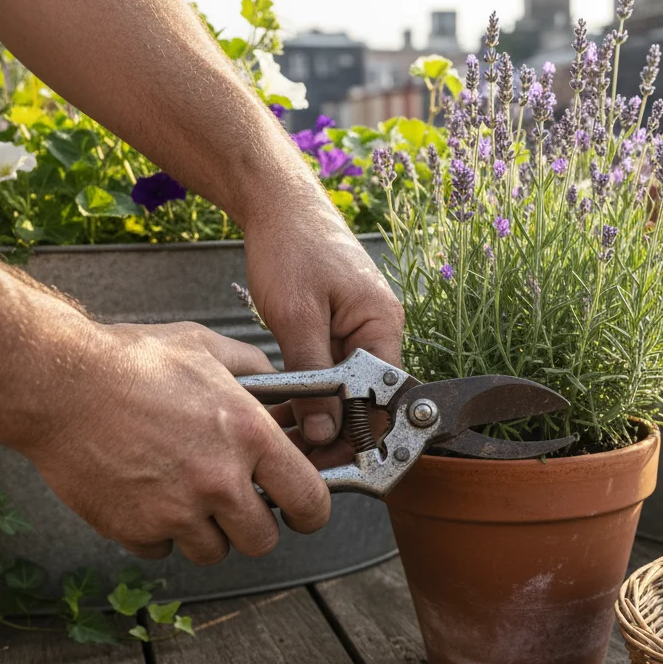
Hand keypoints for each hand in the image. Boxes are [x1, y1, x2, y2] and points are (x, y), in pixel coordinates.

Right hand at [21, 322, 330, 563]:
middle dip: (254, 524)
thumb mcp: (208, 348)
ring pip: (213, 551)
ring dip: (205, 530)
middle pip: (263, 540)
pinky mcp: (134, 530)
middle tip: (235, 502)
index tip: (302, 509)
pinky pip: (162, 551)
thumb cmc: (130, 361)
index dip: (311, 510)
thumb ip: (255, 371)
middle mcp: (219, 481)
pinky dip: (157, 533)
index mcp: (249, 437)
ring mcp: (175, 511)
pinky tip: (146, 496)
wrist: (57, 384)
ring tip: (184, 492)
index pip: (310, 501)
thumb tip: (281, 389)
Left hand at [242, 204, 403, 447]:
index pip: (386, 394)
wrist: (276, 202)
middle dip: (341, 428)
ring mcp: (359, 326)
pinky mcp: (338, 325)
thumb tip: (326, 434)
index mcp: (383, 324)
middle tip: (306, 458)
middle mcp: (380, 328)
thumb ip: (313, 379)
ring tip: (294, 439)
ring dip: (325, 410)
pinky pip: (334, 368)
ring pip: (349, 385)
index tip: (335, 461)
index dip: (363, 432)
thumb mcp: (295, 317)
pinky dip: (315, 388)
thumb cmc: (290, 245)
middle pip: (369, 394)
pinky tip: (291, 407)